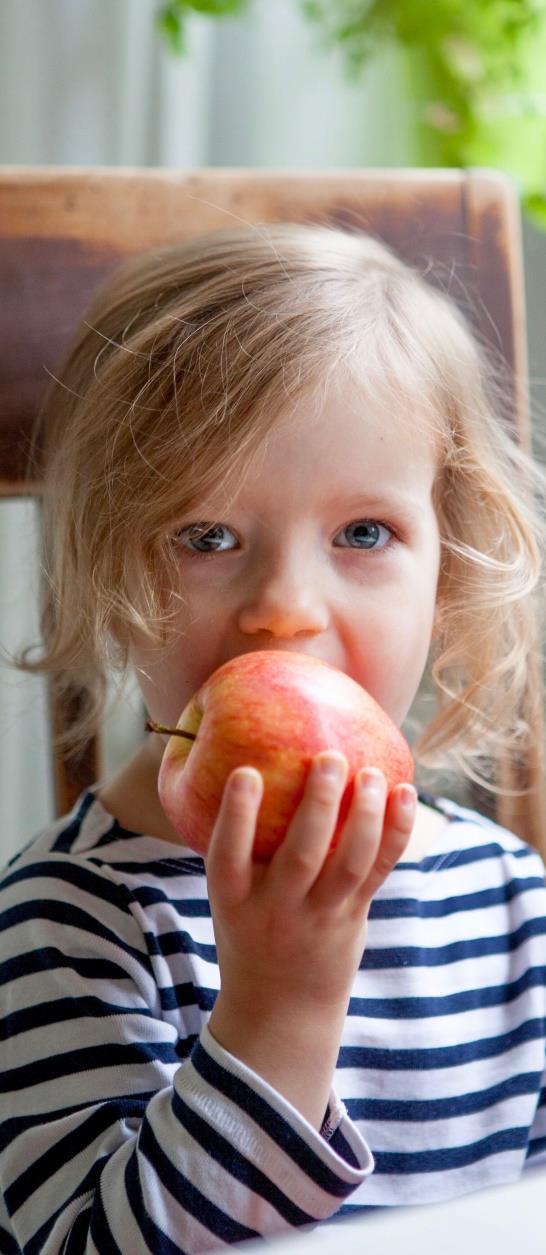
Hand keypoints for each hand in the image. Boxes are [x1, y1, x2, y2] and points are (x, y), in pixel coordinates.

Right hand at [205, 753, 416, 1018]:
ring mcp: (319, 916)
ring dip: (364, 814)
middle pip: (300, 856)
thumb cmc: (250, 928)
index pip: (228, 856)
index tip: (246, 772)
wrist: (283, 1009)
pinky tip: (405, 793)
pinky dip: (396, 831)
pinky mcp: (354, 916)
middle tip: (329, 756)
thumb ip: (239, 846)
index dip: (237, 816)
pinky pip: (378, 871)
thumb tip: (248, 761)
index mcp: (233, 900)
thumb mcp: (229, 897)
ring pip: (348, 863)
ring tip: (370, 771)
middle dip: (317, 804)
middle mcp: (276, 910)